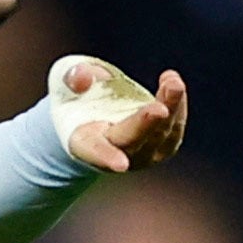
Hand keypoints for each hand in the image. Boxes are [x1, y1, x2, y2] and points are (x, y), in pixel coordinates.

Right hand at [66, 66, 187, 172]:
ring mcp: (142, 155)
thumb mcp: (65, 81)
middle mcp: (115, 155)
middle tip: (160, 109)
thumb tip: (85, 78)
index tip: (120, 166)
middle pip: (132, 141)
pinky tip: (172, 82)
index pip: (95, 152)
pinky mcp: (162, 147)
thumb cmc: (77, 98)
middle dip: (146, 125)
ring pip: (160, 135)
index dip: (106, 157)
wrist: (97, 115)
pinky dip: (177, 105)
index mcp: (84, 143)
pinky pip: (174, 128)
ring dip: (170, 107)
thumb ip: (73, 77)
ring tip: (172, 82)